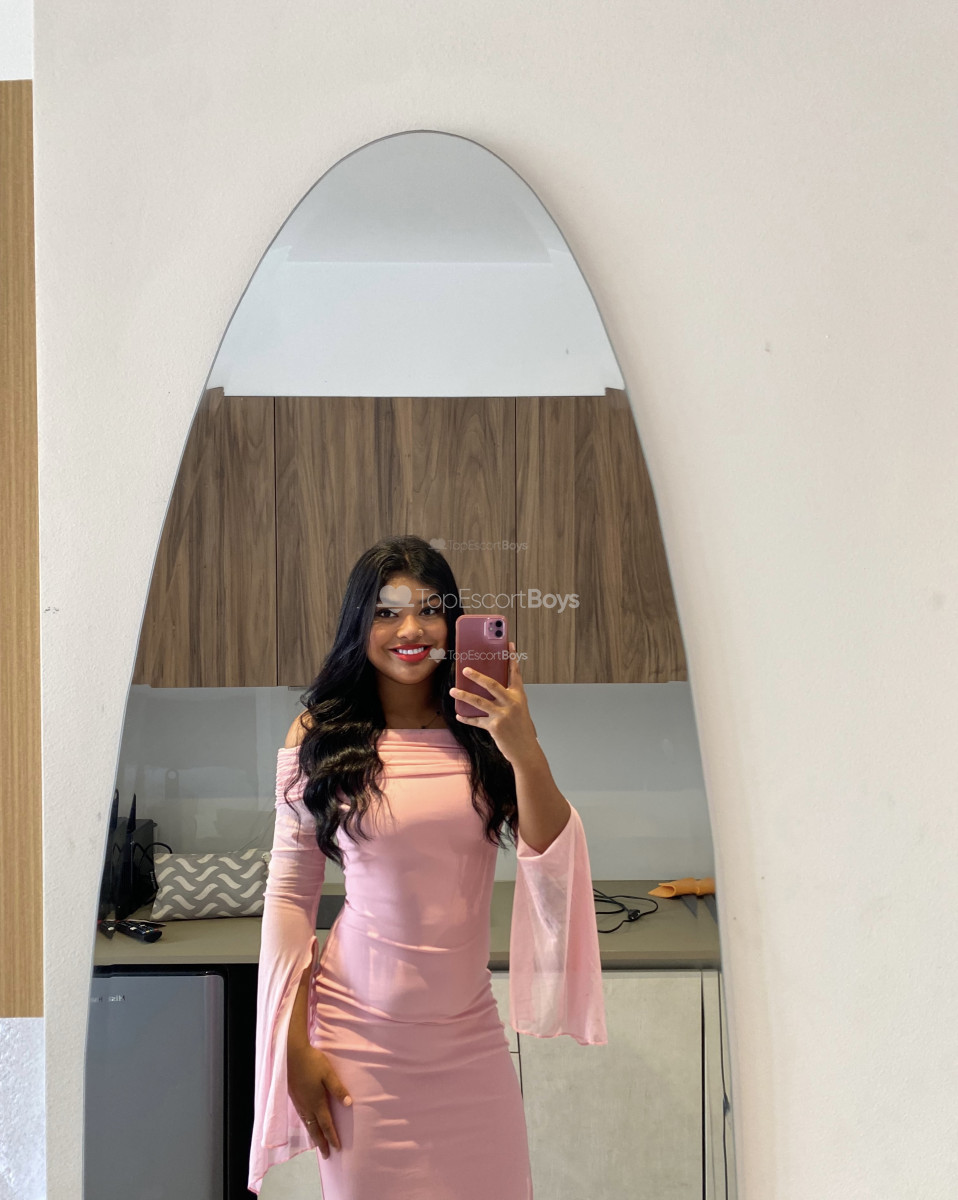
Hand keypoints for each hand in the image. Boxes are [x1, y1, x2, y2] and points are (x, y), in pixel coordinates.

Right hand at [287, 1043, 351, 1159]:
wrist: (291, 1054)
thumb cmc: (312, 1062)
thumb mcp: (328, 1074)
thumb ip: (338, 1089)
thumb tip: (349, 1103)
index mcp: (316, 1102)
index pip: (326, 1124)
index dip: (332, 1137)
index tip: (337, 1148)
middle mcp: (306, 1106)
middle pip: (314, 1129)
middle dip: (321, 1143)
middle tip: (326, 1155)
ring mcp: (298, 1103)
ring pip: (306, 1125)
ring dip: (313, 1136)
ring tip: (317, 1144)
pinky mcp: (293, 1097)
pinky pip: (301, 1118)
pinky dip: (306, 1126)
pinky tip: (307, 1124)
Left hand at [450, 641, 538, 765]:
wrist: (526, 750)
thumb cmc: (522, 729)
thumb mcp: (519, 710)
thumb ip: (507, 699)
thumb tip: (488, 690)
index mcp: (519, 696)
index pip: (515, 673)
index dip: (512, 658)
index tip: (509, 645)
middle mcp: (511, 703)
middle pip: (492, 684)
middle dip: (477, 676)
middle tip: (465, 669)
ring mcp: (503, 715)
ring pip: (479, 701)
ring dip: (464, 695)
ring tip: (453, 690)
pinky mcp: (495, 727)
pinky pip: (476, 720)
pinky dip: (466, 718)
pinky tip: (459, 715)